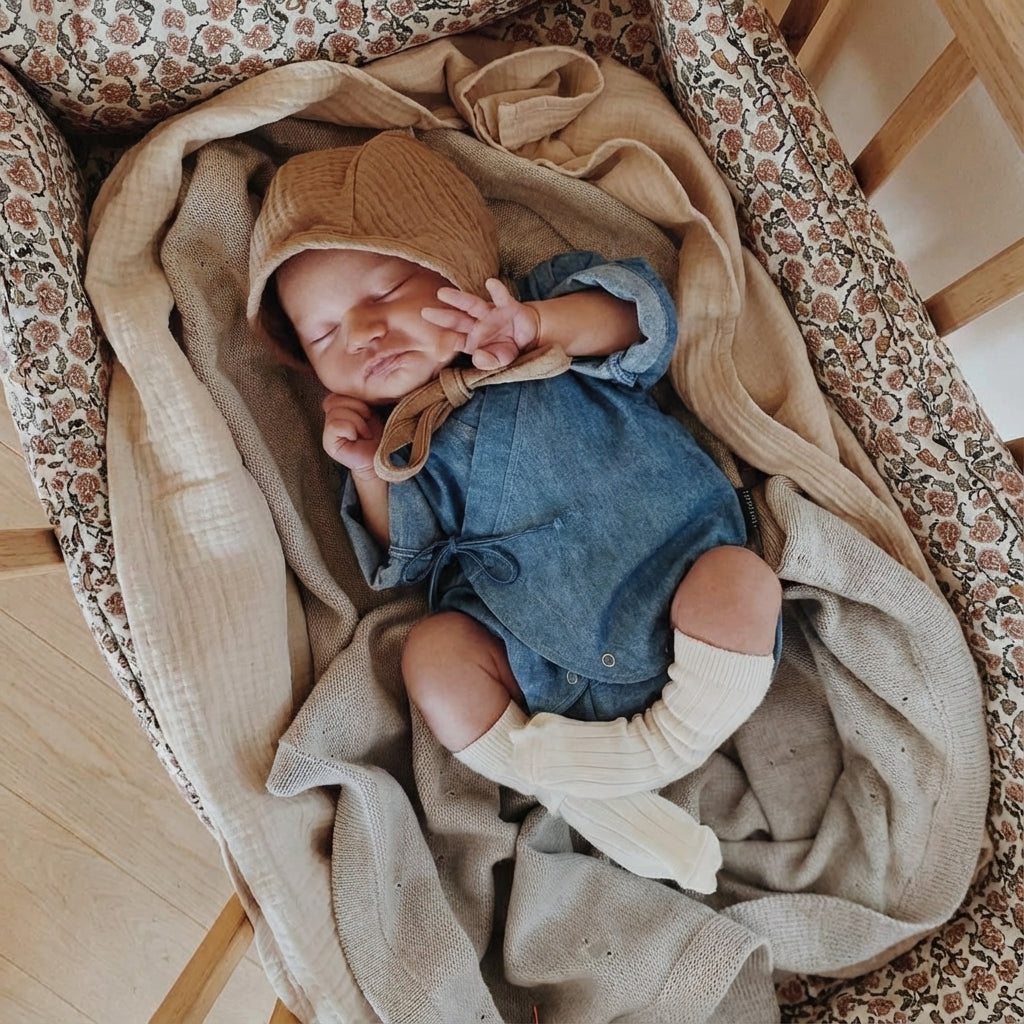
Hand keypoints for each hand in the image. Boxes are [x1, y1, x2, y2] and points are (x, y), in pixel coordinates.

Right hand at [321, 393, 383, 475]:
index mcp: (340, 408)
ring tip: (365, 432)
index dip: (355, 399)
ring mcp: (328, 431)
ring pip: (336, 412)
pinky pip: (335, 425)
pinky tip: (357, 438)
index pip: (337, 392)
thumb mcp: (371, 410)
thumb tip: (362, 384)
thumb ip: (361, 398)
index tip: (369, 413)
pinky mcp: (329, 444)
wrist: (382, 459)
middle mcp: (330, 418)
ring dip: (357, 421)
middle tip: (368, 422)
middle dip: (357, 408)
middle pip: (335, 399)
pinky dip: (350, 429)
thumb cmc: (380, 435)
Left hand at [421, 278, 540, 369]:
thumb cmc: (508, 348)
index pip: (454, 341)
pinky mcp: (508, 306)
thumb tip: (478, 356)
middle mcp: (477, 324)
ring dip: (458, 299)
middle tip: (424, 312)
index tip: (435, 350)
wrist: (529, 337)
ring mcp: (491, 314)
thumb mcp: (500, 361)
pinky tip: (490, 283)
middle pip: (457, 319)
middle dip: (442, 316)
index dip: (446, 344)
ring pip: (472, 304)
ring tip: (442, 293)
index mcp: (471, 340)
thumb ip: (489, 362)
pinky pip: (502, 297)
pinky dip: (497, 290)